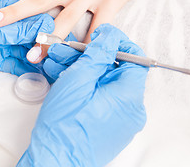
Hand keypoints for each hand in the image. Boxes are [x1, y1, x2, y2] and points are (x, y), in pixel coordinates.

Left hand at [0, 0, 53, 76]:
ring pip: (26, 50)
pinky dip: (28, 69)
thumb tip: (44, 27)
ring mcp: (1, 44)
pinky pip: (15, 64)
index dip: (47, 26)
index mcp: (3, 9)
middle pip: (32, 35)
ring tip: (54, 66)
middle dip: (46, 44)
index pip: (33, 15)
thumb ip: (13, 30)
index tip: (59, 37)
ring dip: (39, 58)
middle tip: (60, 54)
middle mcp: (6, 26)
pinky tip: (40, 74)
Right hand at [18, 24, 148, 166]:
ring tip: (55, 63)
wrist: (54, 162)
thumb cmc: (64, 127)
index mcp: (128, 97)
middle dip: (87, 56)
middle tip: (65, 50)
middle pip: (113, 70)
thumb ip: (97, 54)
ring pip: (101, 83)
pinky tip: (61, 77)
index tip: (98, 37)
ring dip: (79, 70)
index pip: (135, 59)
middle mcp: (129, 109)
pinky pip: (97, 97)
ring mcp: (118, 119)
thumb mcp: (78, 80)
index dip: (116, 43)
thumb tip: (109, 35)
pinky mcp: (105, 124)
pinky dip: (82, 85)